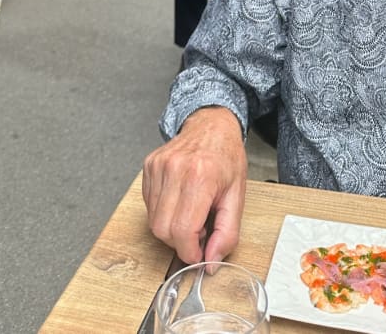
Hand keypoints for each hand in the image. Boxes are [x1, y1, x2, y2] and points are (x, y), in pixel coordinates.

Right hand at [142, 107, 246, 263]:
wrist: (211, 125)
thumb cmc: (226, 157)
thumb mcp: (237, 195)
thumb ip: (227, 233)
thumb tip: (211, 261)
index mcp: (200, 176)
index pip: (182, 230)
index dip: (189, 252)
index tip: (198, 254)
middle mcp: (175, 169)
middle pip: (163, 229)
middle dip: (180, 242)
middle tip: (197, 231)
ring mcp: (158, 166)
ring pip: (153, 221)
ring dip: (171, 227)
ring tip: (190, 212)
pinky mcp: (149, 165)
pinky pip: (148, 205)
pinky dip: (163, 212)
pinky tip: (179, 201)